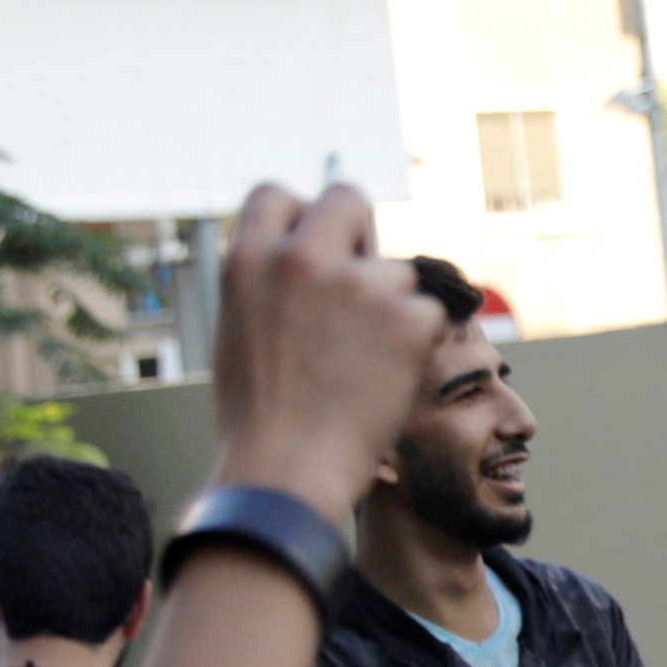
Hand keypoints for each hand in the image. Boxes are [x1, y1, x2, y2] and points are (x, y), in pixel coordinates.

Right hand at [204, 178, 412, 521]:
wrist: (287, 472)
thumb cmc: (258, 419)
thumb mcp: (238, 331)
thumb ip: (269, 285)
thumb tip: (304, 258)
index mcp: (247, 259)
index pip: (277, 194)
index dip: (300, 216)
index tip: (314, 242)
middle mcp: (301, 257)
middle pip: (347, 199)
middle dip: (359, 232)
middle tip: (363, 281)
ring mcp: (357, 284)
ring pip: (396, 270)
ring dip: (391, 305)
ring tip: (363, 364)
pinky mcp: (406, 316)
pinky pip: (428, 312)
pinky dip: (417, 343)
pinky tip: (388, 380)